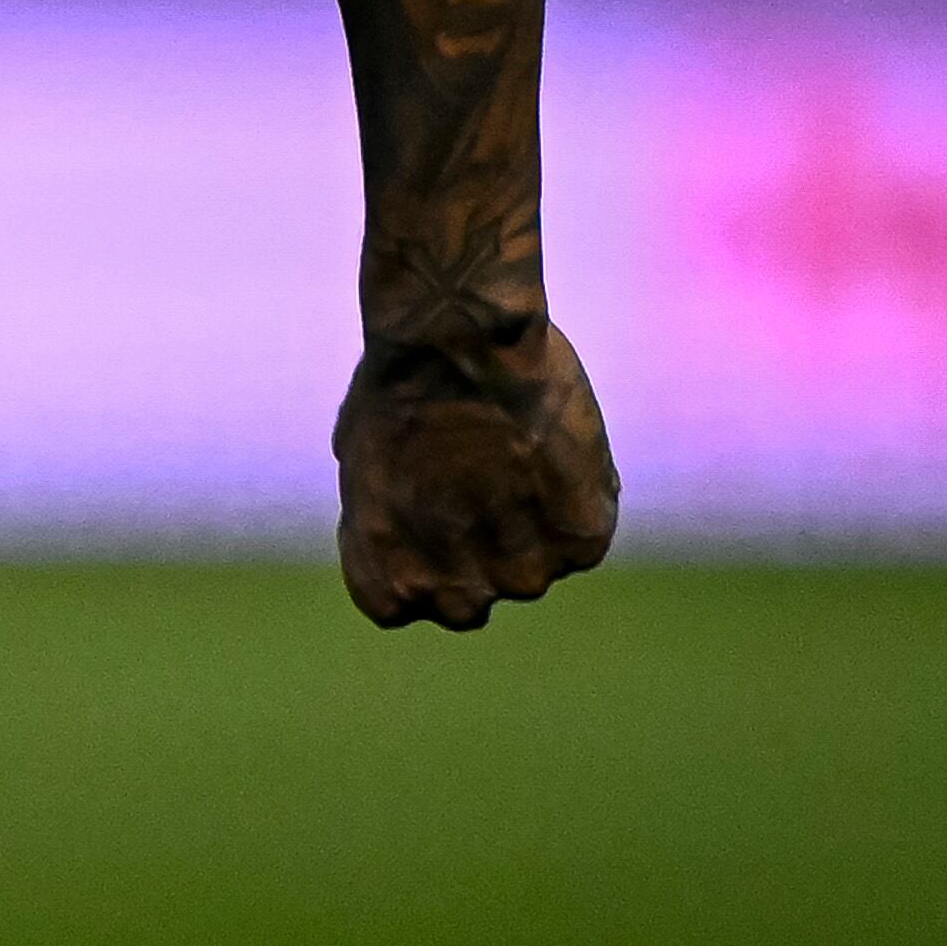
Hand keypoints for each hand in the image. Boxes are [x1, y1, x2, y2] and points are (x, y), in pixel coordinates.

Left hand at [333, 319, 618, 630]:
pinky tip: (548, 446)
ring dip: (528, 519)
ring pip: (534, 564)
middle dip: (471, 547)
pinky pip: (582, 533)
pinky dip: (574, 495)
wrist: (455, 338)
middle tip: (474, 476)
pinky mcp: (581, 541)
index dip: (409, 550)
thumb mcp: (364, 462)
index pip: (402, 606)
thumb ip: (392, 516)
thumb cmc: (399, 384)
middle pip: (471, 598)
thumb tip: (419, 525)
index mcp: (392, 582)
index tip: (416, 498)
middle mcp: (459, 595)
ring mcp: (524, 574)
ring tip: (511, 449)